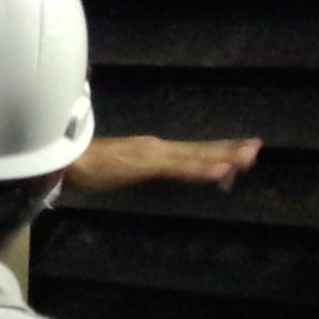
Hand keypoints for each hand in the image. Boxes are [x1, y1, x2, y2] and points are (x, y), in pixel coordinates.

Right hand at [64, 134, 261, 194]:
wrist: (60, 160)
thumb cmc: (80, 162)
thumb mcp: (112, 166)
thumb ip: (126, 165)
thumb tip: (127, 165)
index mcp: (151, 151)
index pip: (190, 152)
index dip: (216, 150)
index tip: (241, 149)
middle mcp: (157, 149)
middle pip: (199, 150)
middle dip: (229, 150)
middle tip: (257, 148)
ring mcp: (152, 155)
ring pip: (195, 156)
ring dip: (223, 157)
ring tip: (249, 157)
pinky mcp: (145, 163)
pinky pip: (178, 168)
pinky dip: (199, 169)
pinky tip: (220, 171)